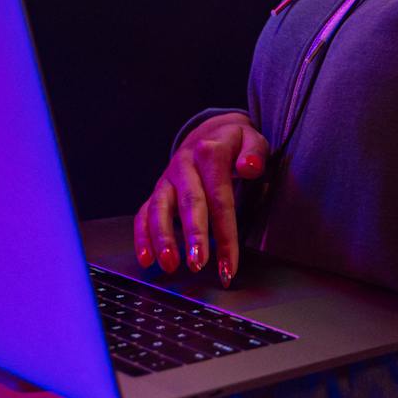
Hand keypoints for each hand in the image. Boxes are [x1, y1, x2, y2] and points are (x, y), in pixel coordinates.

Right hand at [136, 111, 268, 287]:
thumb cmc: (234, 144)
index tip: (229, 264)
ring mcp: (168, 179)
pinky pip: (144, 213)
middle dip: (193, 236)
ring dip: (163, 238)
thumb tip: (249, 166)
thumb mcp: (252, 140)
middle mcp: (185, 165)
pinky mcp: (157, 190)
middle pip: (189, 202)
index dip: (225, 233)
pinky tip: (146, 258)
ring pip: (160, 208)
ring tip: (169, 265)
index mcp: (210, 153)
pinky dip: (142, 236)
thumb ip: (255, 154)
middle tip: (197, 264)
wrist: (211, 133)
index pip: (220, 197)